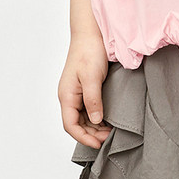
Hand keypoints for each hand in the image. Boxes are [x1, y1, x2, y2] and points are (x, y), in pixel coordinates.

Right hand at [58, 31, 113, 147]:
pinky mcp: (85, 92)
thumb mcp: (92, 77)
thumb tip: (95, 121)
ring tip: (111, 132)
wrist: (92, 34)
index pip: (70, 125)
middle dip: (92, 135)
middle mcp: (69, 98)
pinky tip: (109, 122)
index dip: (83, 138)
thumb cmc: (89, 51)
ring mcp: (77, 96)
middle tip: (109, 138)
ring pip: (84, 121)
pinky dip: (98, 120)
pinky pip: (89, 112)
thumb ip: (93, 100)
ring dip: (96, 129)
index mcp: (66, 95)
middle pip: (77, 126)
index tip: (98, 144)